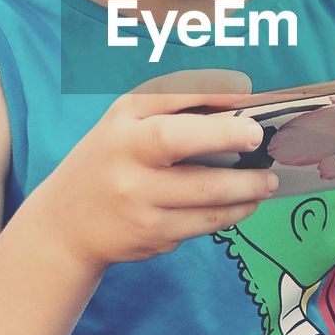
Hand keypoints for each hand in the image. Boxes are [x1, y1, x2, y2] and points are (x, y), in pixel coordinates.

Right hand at [41, 69, 278, 270]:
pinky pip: (203, 224)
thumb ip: (177, 103)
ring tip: (267, 183)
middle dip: (236, 151)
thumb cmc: (111, 158)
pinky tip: (243, 204)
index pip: (167, 107)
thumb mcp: (128, 120)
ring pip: (207, 199)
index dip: (211, 103)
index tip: (248, 103)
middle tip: (266, 150)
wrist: (67, 223)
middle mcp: (126, 164)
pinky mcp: (152, 236)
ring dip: (247, 192)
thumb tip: (241, 98)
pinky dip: (230, 213)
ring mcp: (139, 204)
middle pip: (188, 156)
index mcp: (123, 127)